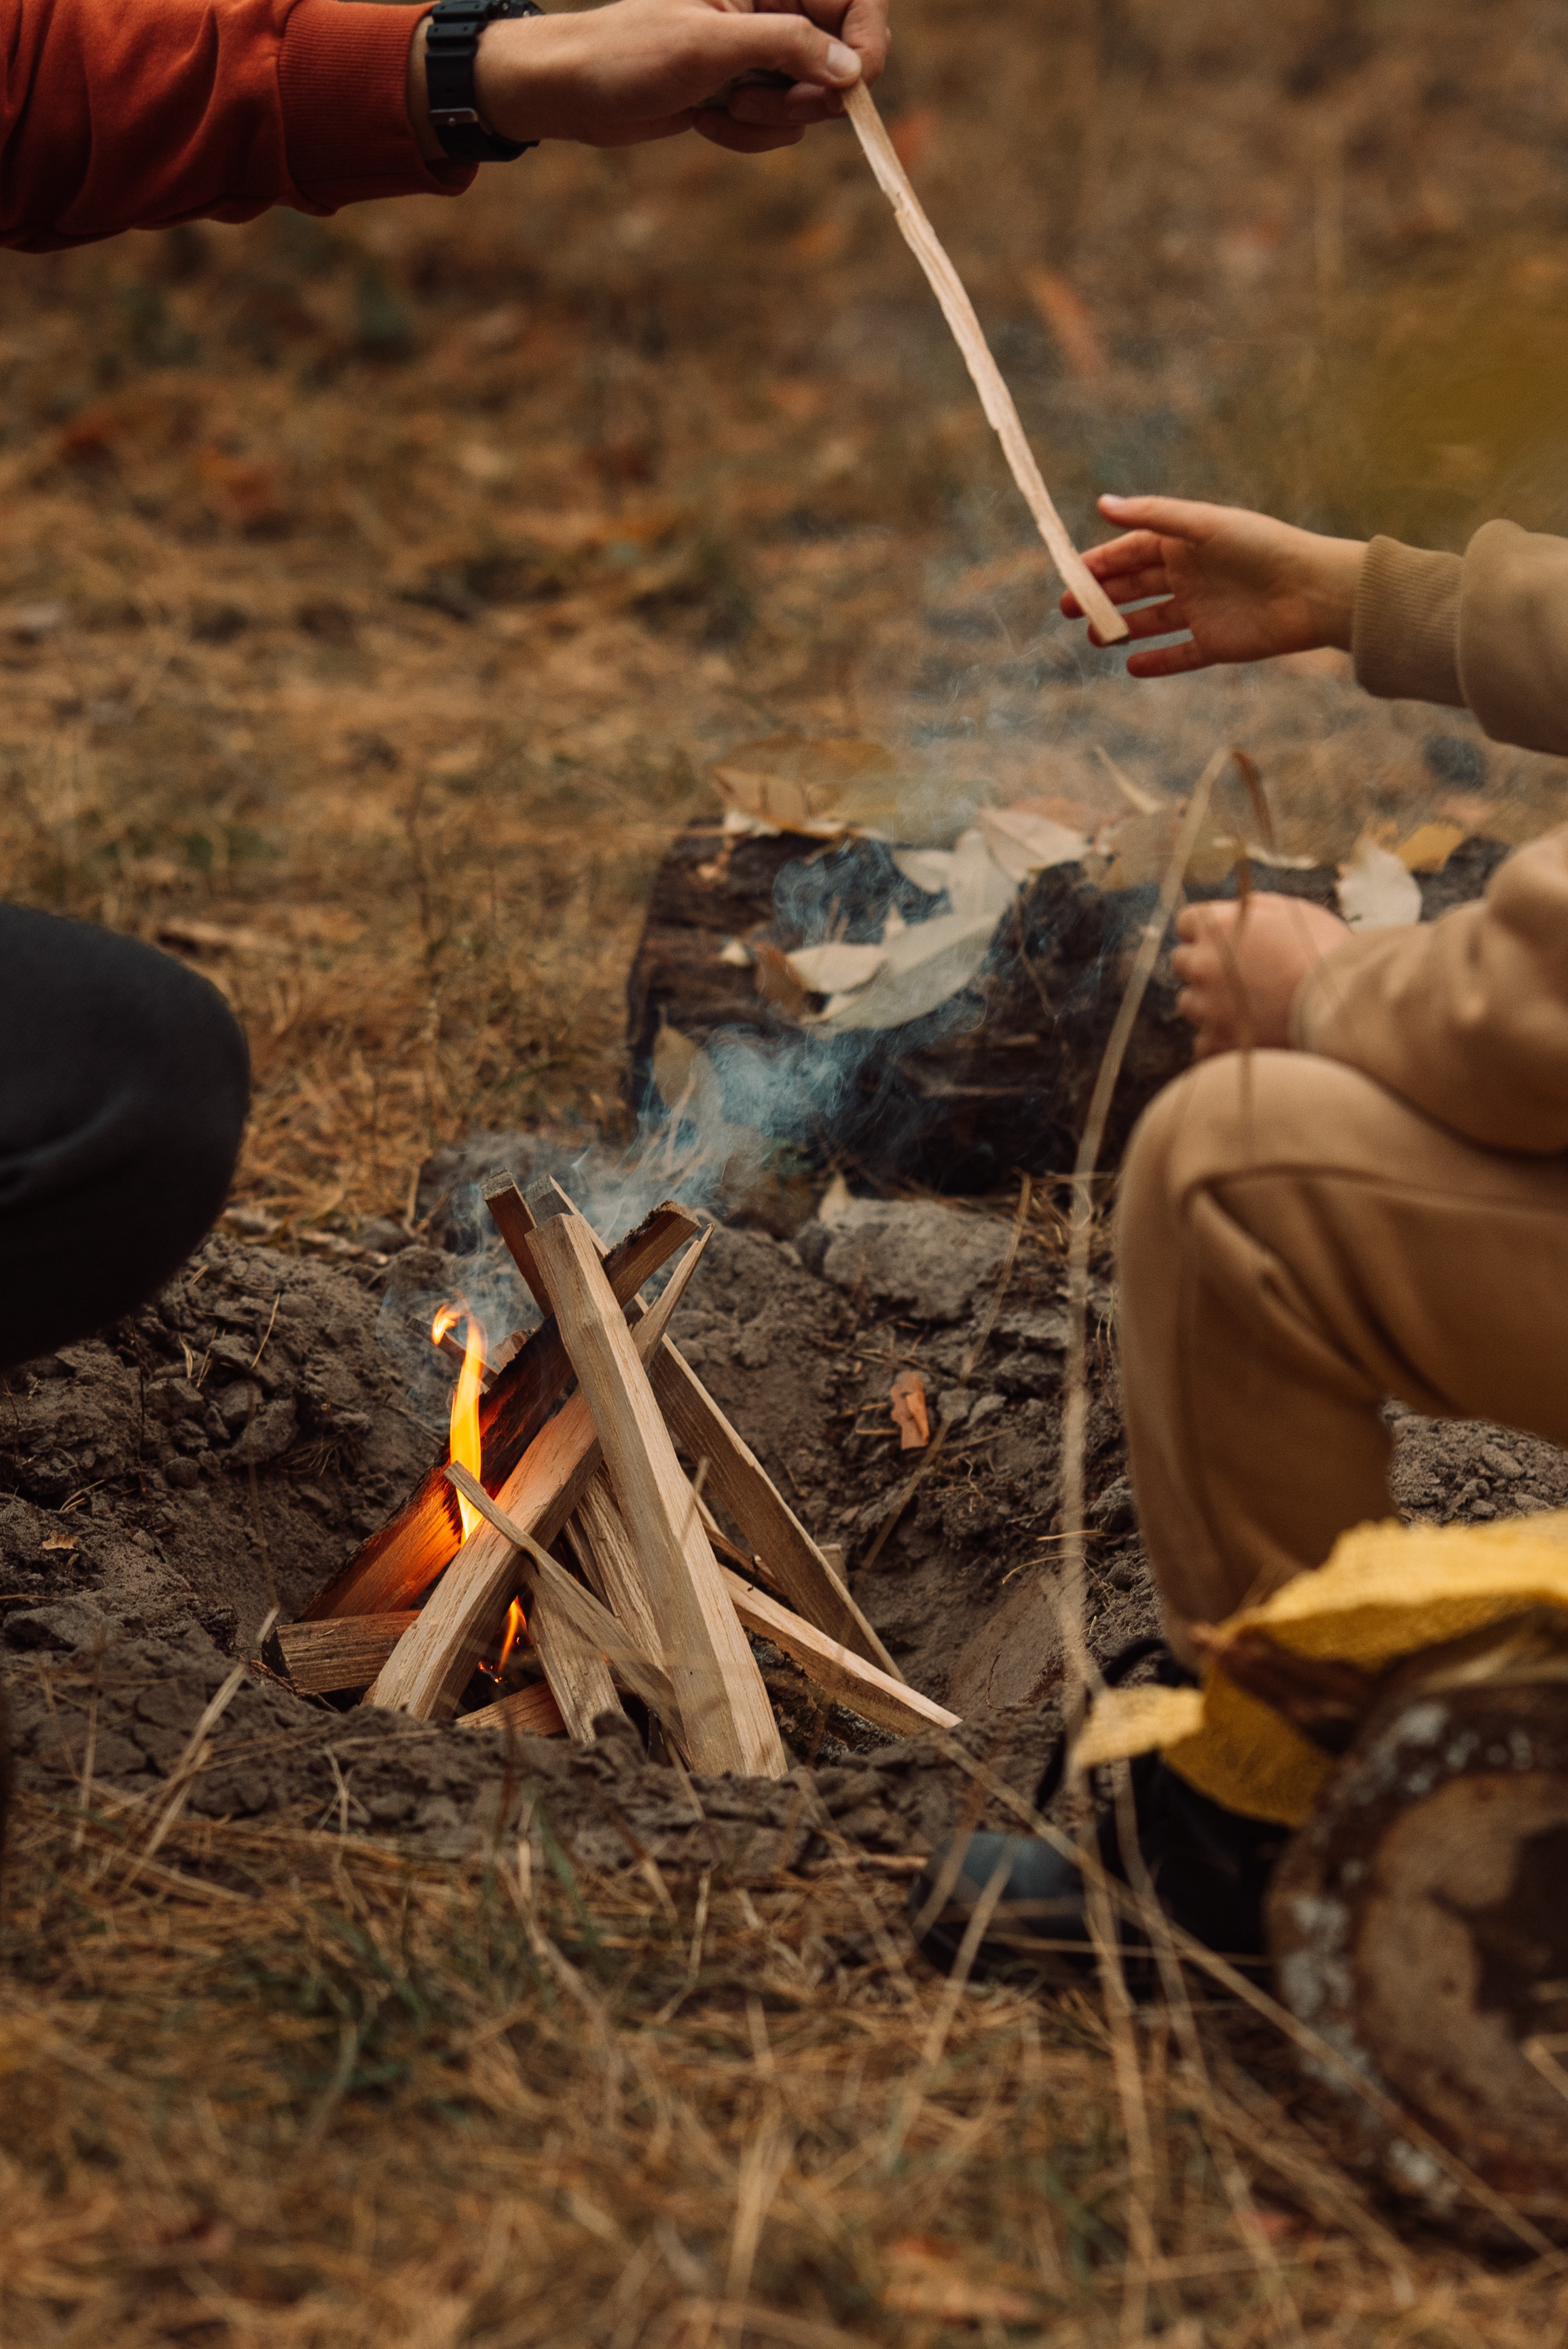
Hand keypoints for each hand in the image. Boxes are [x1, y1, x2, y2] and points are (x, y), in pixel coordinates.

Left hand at [410, 0, 885, 160]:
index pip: (855, 3)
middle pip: (840, 59)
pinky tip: (705, 121)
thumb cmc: (629, 54)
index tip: (852, 85)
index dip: (867, 44)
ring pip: (811, 101)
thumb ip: (788, 46)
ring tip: (719, 109)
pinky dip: (748, 136)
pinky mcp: (744, 92)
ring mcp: (758, 55)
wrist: (575, 91)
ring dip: (770, 122)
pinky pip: (778, 127)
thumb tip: (853, 70)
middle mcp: (770, 11)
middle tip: (755, 105)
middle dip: (807, 95)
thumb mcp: (711, 45)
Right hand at [1060, 494, 1365, 679]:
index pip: (1131, 551)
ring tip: (1095, 638)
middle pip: (1135, 586)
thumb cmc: (1260, 546)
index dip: (1099, 563)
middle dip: (1101, 597)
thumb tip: (1102, 503)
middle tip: (1069, 610)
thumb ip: (1153, 515)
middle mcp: (1189, 576)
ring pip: (1151, 621)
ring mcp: (1201, 612)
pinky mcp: (1215, 644)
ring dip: (1121, 628)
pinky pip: (1178, 655)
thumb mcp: (1202, 525)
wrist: (1311, 590)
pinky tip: (1131, 666)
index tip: (1069, 575)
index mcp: (1184, 543)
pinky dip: (1156, 662)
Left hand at [1172, 894, 1351, 1057]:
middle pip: (1183, 962)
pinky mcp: (1218, 1043)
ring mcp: (1207, 1007)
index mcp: (1218, 927)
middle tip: (1242, 976)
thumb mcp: (1293, 912)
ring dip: (1211, 1004)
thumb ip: (1253, 909)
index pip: (1187, 922)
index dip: (1207, 931)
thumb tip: (1234, 910)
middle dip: (1207, 967)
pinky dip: (1222, 1040)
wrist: (1348, 1005)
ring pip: (1190, 1004)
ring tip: (1251, 1008)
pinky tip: (1250, 1034)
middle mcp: (1204, 965)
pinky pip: (1204, 1042)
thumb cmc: (1327, 953)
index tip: (1226, 941)